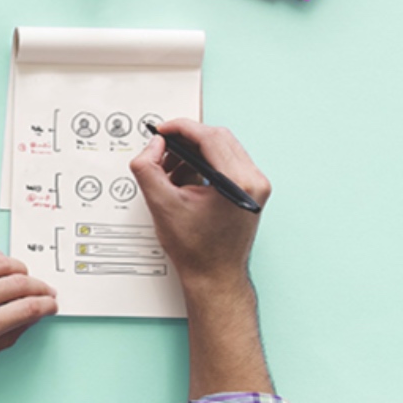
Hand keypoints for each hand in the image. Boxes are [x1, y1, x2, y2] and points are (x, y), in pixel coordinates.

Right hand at [130, 119, 271, 290]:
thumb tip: (152, 146)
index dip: (180, 128)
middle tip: (163, 147)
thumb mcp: (162, 204)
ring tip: (171, 169)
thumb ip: (148, 169)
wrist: (214, 275)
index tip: (162, 130)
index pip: (209, 136)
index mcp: (238, 181)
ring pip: (222, 148)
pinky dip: (203, 162)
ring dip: (194, 151)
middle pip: (218, 137)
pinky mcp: (250, 190)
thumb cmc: (197, 250)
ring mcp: (255, 185)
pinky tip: (184, 177)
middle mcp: (254, 180)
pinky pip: (226, 161)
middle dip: (186, 138)